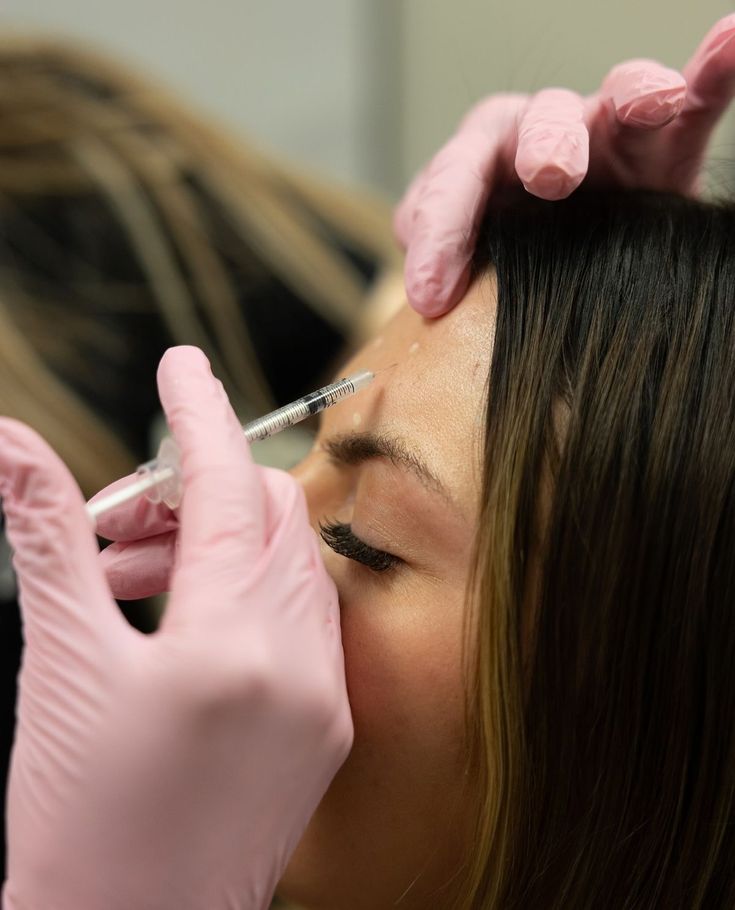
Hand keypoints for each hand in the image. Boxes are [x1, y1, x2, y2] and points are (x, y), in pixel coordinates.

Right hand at [1, 346, 352, 909]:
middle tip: (115, 521)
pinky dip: (248, 589)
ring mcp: (325, 695)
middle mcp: (300, 662)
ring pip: (291, 561)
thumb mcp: (61, 665)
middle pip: (271, 514)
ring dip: (218, 542)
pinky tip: (184, 613)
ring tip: (129, 572)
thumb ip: (47, 539)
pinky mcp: (327, 724)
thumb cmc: (80, 822)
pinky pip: (305, 614)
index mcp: (233, 642)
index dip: (199, 415)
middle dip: (194, 494)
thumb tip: (12, 446)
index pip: (229, 487)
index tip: (181, 365)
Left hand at [396, 14, 734, 315]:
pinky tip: (728, 40)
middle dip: (543, 144)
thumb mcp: (467, 263)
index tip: (432, 294)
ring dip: (632, 96)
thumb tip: (427, 294)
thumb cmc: (506, 254)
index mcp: (480, 160)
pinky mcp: (663, 143)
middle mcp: (537, 134)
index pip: (455, 181)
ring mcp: (602, 133)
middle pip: (537, 122)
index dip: (442, 232)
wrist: (566, 257)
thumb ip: (445, 260)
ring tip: (650, 104)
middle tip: (550, 178)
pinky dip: (712, 69)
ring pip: (616, 100)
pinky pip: (693, 101)